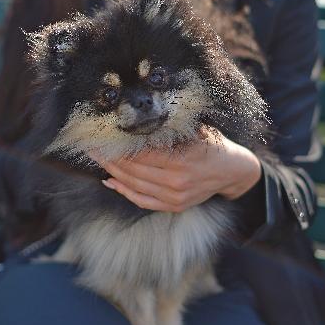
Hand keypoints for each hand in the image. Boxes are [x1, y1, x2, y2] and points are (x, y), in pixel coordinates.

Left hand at [94, 128, 261, 212]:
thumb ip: (168, 128)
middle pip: (133, 170)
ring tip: (97, 160)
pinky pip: (142, 200)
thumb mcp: (194, 130)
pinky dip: (124, 191)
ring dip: (112, 172)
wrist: (233, 171)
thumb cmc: (212, 144)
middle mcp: (176, 181)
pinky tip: (110, 181)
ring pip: (134, 185)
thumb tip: (138, 118)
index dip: (118, 146)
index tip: (102, 136)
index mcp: (181, 159)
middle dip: (109, 158)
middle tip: (91, 147)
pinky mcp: (174, 206)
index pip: (140, 153)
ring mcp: (175, 197)